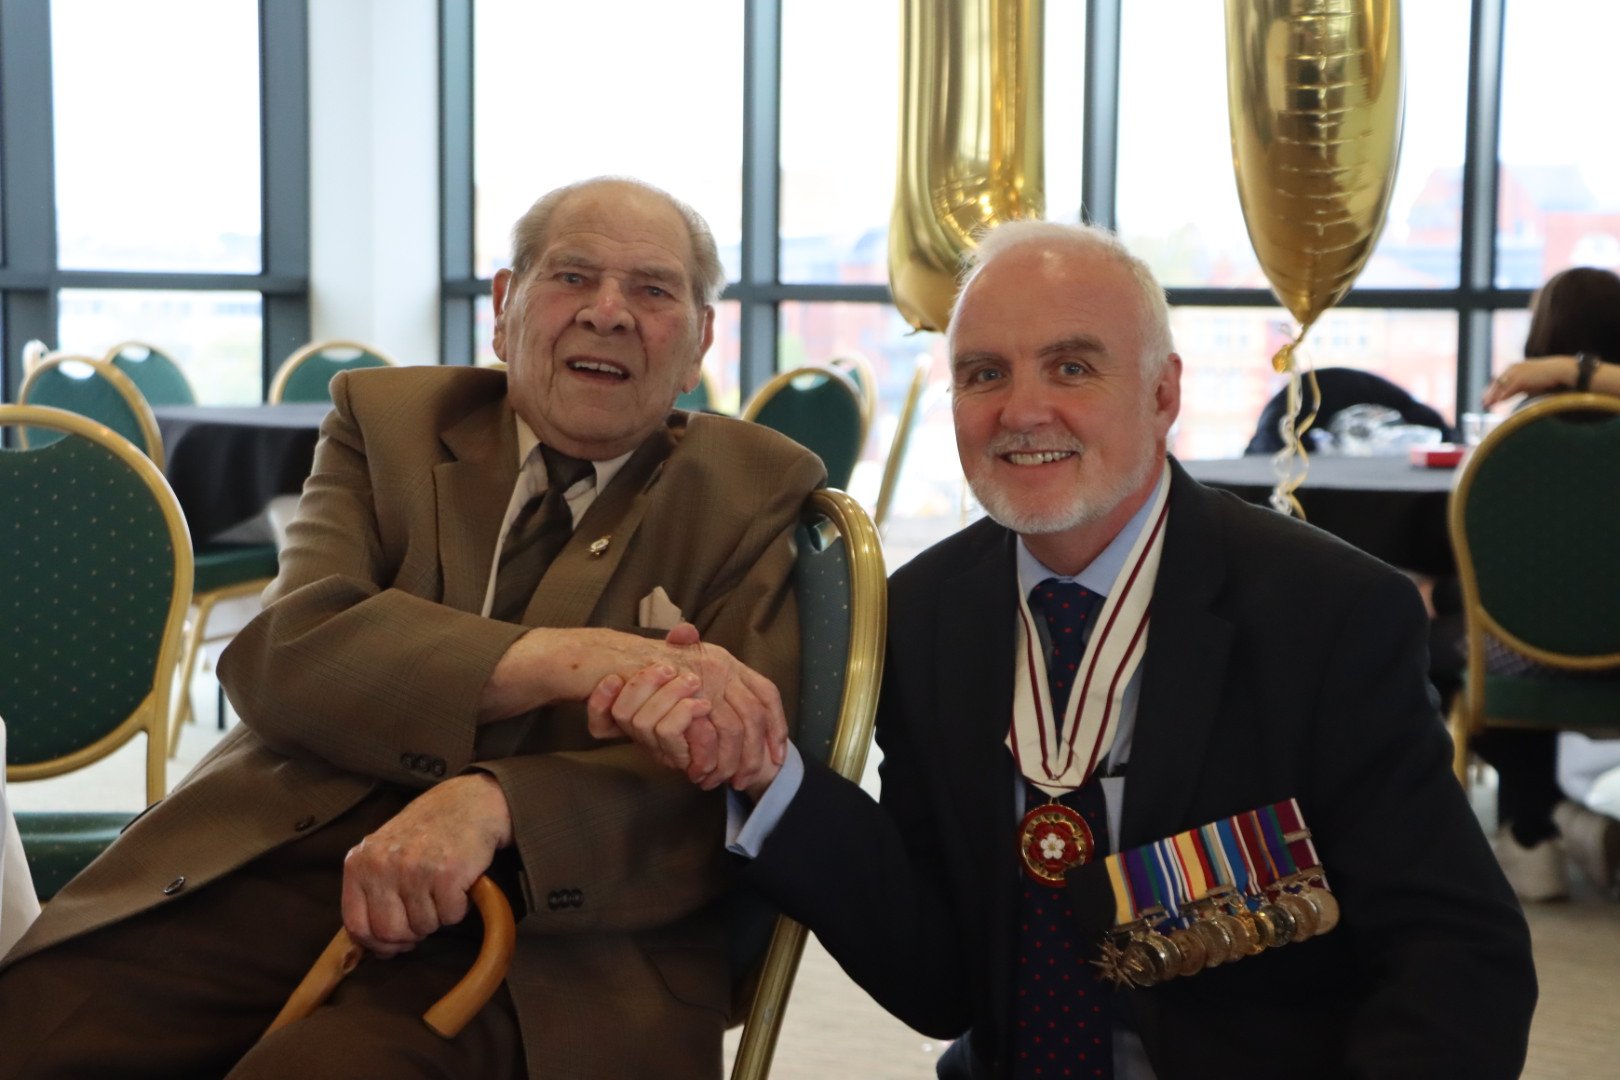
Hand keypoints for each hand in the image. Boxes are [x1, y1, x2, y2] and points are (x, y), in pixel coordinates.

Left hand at [340, 773, 512, 956]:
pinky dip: (459, 908)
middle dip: (411, 934)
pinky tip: (459, 884)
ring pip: (423, 927)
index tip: (395, 943)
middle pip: (390, 932)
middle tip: (425, 916)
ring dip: (438, 917)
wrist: (469, 802)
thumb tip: (376, 946)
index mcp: (360, 863)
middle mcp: (382, 865)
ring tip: (442, 889)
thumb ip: (373, 892)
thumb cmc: (427, 832)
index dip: (378, 944)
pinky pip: (451, 916)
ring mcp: (414, 869)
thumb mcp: (385, 853)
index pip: (356, 925)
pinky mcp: (447, 873)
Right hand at [586, 623, 786, 791]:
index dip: (777, 724)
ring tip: (726, 779)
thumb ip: (704, 690)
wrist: (606, 658)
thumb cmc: (643, 672)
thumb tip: (737, 713)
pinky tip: (699, 770)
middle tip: (749, 777)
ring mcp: (701, 679)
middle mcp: (718, 665)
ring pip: (731, 727)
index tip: (778, 753)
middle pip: (754, 713)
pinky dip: (702, 755)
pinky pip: (704, 733)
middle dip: (755, 751)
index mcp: (724, 660)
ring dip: (730, 758)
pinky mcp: (680, 697)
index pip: (766, 693)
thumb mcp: (679, 677)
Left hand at [1482, 357, 1577, 406]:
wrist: (1558, 371)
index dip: (1490, 391)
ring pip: (1501, 386)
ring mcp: (1516, 372)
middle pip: (1497, 383)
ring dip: (1493, 396)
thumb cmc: (1543, 378)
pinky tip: (1498, 402)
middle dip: (1489, 394)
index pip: (1498, 380)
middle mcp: (1512, 368)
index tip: (1484, 400)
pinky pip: (1509, 388)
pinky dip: (1502, 395)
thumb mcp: (1525, 384)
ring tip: (1487, 405)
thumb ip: (1513, 390)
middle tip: (1483, 404)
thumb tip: (1501, 398)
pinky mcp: (1521, 377)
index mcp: (1512, 368)